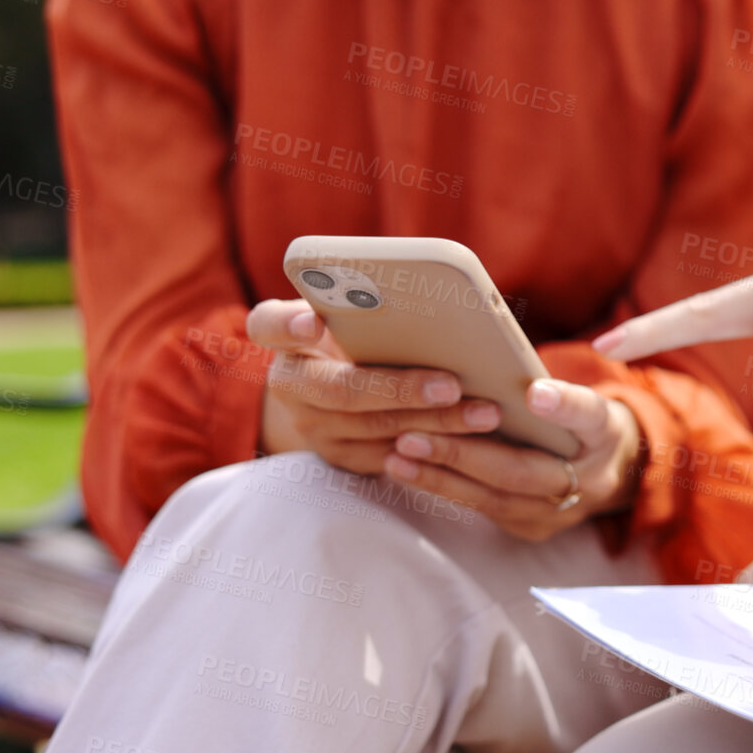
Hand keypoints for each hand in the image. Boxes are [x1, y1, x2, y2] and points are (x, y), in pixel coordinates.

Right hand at [251, 298, 500, 473]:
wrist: (332, 387)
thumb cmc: (353, 332)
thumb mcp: (346, 312)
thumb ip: (363, 305)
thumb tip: (425, 295)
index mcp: (283, 335)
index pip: (269, 325)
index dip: (289, 325)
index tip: (313, 322)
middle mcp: (288, 384)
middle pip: (342, 390)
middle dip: (402, 389)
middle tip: (452, 385)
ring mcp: (311, 426)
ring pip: (376, 428)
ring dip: (436, 422)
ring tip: (484, 413)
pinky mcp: (339, 456)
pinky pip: (391, 456)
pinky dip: (435, 447)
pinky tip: (474, 440)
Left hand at [383, 378, 642, 542]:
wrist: (613, 474)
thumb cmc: (587, 424)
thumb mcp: (587, 398)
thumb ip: (559, 392)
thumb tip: (523, 387)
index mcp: (605, 433)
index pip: (587, 415)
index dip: (562, 405)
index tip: (534, 393)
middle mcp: (587, 482)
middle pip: (519, 471)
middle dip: (461, 455)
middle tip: (411, 436)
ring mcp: (557, 514)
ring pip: (492, 498)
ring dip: (439, 478)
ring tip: (397, 456)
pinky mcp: (532, 529)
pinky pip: (484, 508)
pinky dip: (446, 488)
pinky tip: (411, 472)